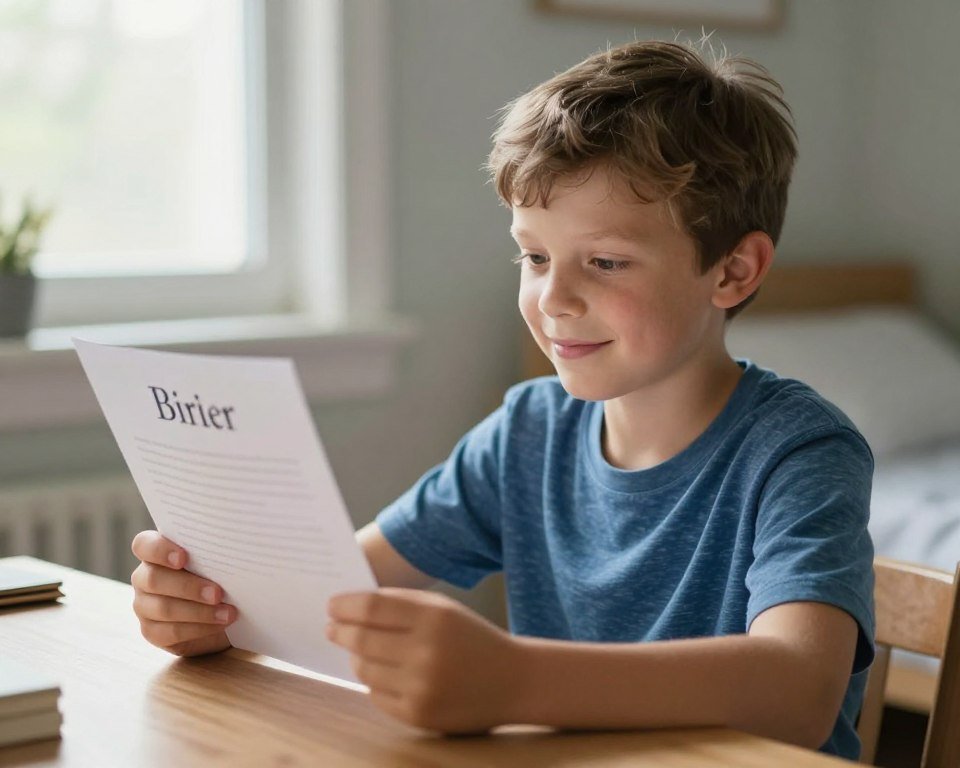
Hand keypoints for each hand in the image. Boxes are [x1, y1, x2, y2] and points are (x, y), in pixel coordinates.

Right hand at [130, 530, 236, 656]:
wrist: (221, 611)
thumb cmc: (218, 576)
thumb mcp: (216, 561)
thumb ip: (213, 552)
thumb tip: (232, 546)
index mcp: (155, 553)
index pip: (143, 545)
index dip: (159, 550)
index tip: (183, 557)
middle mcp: (144, 578)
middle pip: (154, 579)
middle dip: (189, 586)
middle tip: (218, 593)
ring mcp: (144, 606)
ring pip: (164, 608)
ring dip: (200, 612)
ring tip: (228, 613)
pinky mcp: (152, 631)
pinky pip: (171, 632)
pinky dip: (199, 629)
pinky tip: (219, 624)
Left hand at [326, 588, 521, 733]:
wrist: (514, 681)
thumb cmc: (472, 638)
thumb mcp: (444, 608)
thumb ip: (400, 603)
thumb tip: (350, 606)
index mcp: (434, 618)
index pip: (372, 608)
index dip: (345, 606)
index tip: (331, 605)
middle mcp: (426, 653)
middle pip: (362, 639)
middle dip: (340, 631)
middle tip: (332, 628)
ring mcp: (421, 687)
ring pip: (364, 669)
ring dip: (356, 657)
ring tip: (359, 650)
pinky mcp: (418, 715)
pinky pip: (376, 695)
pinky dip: (374, 682)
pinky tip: (383, 673)